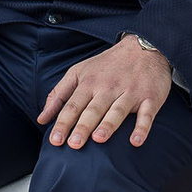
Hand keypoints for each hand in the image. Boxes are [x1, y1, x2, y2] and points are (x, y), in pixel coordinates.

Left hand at [39, 36, 172, 149]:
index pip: (73, 105)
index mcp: (89, 83)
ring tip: (99, 139)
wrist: (144, 46)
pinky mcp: (150, 98)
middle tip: (74, 145)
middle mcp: (108, 88)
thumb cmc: (107, 64)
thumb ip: (58, 94)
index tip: (55, 141)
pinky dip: (142, 128)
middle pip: (93, 110)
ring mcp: (130, 92)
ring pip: (117, 111)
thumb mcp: (79, 72)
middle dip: (83, 126)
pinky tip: (136, 141)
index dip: (63, 123)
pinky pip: (146, 115)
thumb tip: (41, 119)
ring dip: (109, 124)